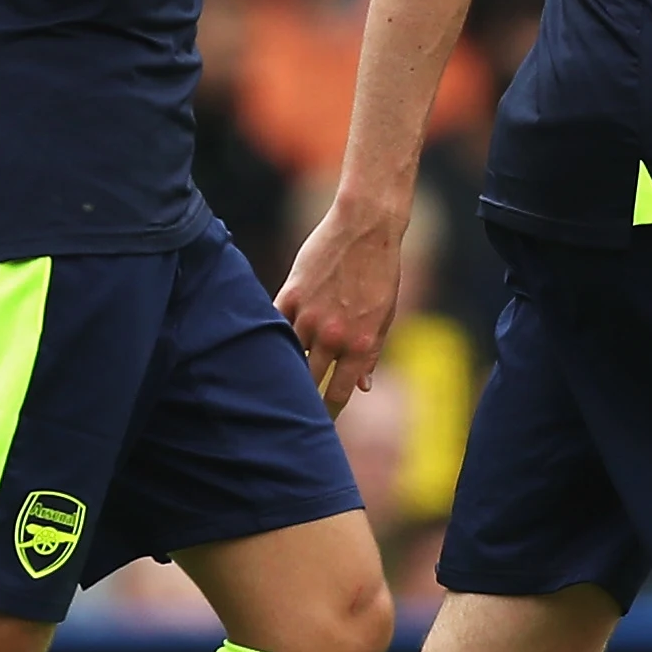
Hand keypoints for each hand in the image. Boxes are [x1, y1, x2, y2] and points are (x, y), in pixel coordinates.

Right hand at [279, 204, 406, 410]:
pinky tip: (266, 344)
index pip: (337, 393)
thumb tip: (362, 387)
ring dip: (283, 368)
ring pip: (288, 356)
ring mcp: (308, 316)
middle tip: (293, 409)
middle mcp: (332, 336)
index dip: (327, 412)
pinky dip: (272, 336)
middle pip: (309, 381)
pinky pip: (274, 325)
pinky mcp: (290, 295)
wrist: (366, 228)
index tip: (320, 423)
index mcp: (360, 344)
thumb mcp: (385, 316)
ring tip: (273, 381)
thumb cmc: (381, 272)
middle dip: (302, 398)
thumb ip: (371, 353)